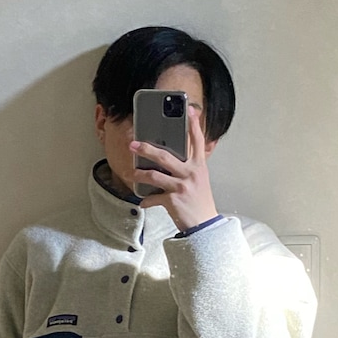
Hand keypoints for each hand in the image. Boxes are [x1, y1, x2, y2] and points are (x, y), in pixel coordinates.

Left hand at [130, 105, 217, 231]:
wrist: (204, 225)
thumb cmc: (199, 201)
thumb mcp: (199, 180)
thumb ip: (189, 167)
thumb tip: (170, 159)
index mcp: (198, 165)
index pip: (197, 141)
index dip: (193, 125)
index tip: (189, 111)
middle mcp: (191, 172)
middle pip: (165, 155)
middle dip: (146, 149)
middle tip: (133, 144)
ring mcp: (181, 186)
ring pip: (154, 175)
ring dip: (140, 175)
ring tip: (133, 174)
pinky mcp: (173, 200)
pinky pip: (153, 198)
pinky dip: (146, 201)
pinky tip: (143, 202)